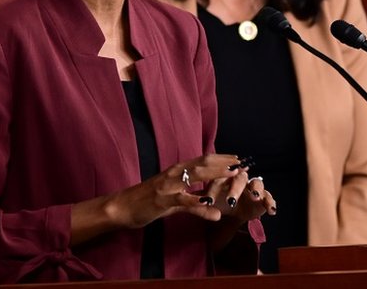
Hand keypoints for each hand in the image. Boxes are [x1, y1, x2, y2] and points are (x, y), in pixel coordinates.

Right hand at [106, 154, 244, 228]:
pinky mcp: (162, 200)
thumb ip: (194, 202)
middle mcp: (174, 173)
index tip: (240, 159)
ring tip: (234, 175)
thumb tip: (214, 209)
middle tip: (244, 164)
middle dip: (225, 163)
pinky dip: (198, 202)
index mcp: (176, 171)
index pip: (203, 160)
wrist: (122, 206)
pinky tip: (211, 204)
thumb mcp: (173, 200)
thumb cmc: (147, 201)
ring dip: (216, 174)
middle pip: (203, 163)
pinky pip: (183, 200)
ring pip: (195, 176)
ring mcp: (168, 186)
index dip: (222, 159)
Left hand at [205, 172, 276, 222]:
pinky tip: (271, 210)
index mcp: (224, 177)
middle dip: (235, 189)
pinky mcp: (264, 195)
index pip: (217, 180)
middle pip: (239, 179)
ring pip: (257, 183)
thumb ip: (199, 201)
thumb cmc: (220, 201)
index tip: (208, 201)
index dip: (213, 190)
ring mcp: (253, 186)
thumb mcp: (209, 201)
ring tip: (255, 197)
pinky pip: (269, 196)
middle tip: (231, 202)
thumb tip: (186, 202)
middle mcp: (240, 178)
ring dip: (257, 188)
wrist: (236, 210)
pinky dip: (271, 202)